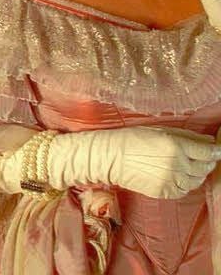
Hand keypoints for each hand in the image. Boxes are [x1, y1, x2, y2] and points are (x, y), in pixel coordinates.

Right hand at [53, 126, 220, 198]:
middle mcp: (177, 164)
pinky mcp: (166, 192)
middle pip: (205, 167)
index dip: (215, 151)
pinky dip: (184, 183)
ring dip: (195, 173)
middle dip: (205, 161)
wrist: (111, 158)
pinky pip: (185, 189)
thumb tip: (209, 143)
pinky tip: (173, 174)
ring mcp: (172, 180)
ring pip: (197, 180)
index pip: (208, 152)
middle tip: (198, 156)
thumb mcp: (160, 130)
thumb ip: (187, 136)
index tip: (216, 150)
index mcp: (175, 145)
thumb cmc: (132, 139)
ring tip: (183, 165)